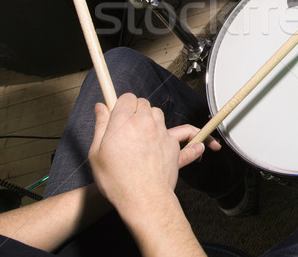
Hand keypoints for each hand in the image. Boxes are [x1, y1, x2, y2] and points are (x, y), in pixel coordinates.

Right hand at [88, 93, 219, 209]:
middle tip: (129, 124)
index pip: (127, 98)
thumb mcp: (96, 153)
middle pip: (144, 104)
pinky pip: (185, 135)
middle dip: (137, 110)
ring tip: (146, 132)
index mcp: (124, 121)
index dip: (123, 103)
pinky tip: (201, 146)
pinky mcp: (174, 146)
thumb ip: (100, 125)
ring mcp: (162, 133)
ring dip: (153, 119)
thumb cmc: (117, 180)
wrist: (142, 199)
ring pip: (160, 115)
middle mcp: (145, 123)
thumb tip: (100, 107)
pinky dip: (192, 139)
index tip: (119, 110)